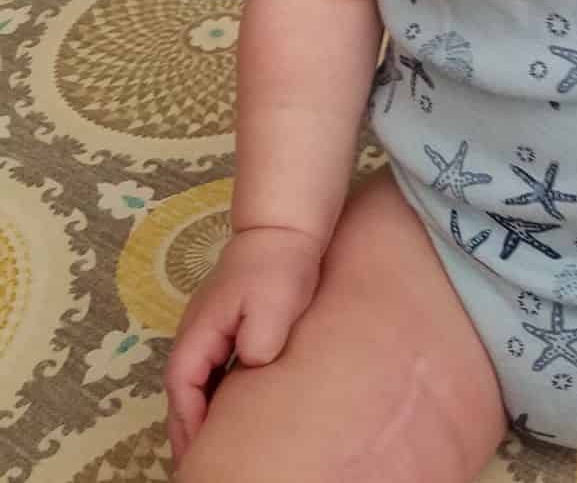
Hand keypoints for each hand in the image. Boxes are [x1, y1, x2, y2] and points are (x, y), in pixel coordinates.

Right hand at [164, 226, 321, 463]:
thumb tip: (254, 366)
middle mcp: (197, 331)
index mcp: (200, 332)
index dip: (188, 423)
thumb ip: (259, 341)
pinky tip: (230, 404)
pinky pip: (212, 365)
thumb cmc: (279, 265)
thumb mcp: (273, 305)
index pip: (183, 388)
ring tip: (208, 443)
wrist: (286, 225)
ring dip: (197, 409)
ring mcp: (209, 324)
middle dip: (185, 425)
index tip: (198, 453)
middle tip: (194, 462)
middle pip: (183, 388)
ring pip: (196, 377)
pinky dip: (213, 390)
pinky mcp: (228, 319)